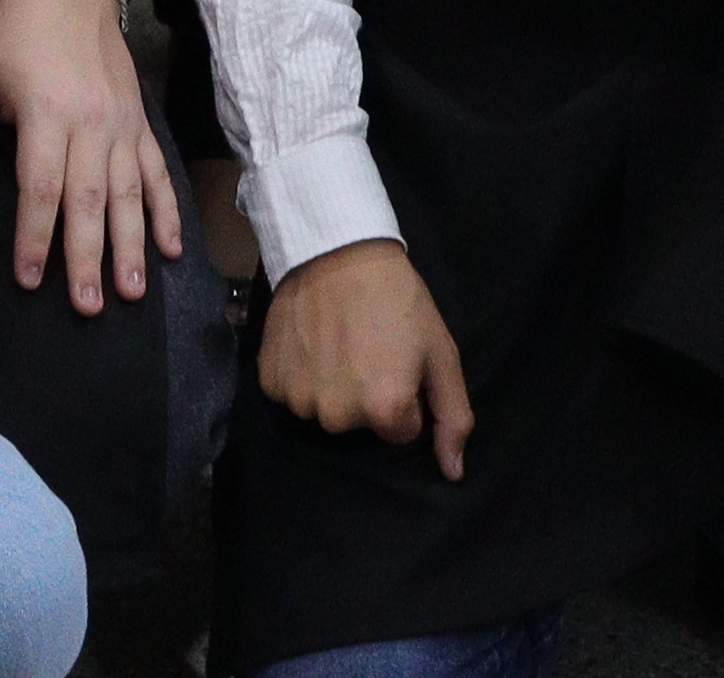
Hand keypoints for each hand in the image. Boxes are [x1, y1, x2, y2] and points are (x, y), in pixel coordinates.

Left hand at [0, 0, 179, 310]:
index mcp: (46, 114)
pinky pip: (156, 172)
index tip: (29, 278)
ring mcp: (121, 125)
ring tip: (130, 292)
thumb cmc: (14, 34)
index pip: (41, 188)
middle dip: (87, 258)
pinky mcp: (140, 122)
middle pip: (90, 201)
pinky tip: (170, 248)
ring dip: (130, 246)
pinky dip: (165, 211)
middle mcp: (90, 125)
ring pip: (128, 195)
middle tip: (87, 307)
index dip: (34, 236)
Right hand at [255, 239, 472, 477]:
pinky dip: (302, 376)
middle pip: (360, 424)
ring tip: (339, 343)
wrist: (337, 251)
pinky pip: (292, 396)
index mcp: (384, 410)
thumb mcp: (440, 353)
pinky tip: (311, 344)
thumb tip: (453, 473)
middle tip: (369, 349)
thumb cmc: (398, 300)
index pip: (402, 431)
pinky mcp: (270, 382)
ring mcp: (299, 400)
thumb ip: (453, 417)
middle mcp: (338, 417)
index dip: (405, 397)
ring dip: (334, 387)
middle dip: (369, 395)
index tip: (398, 361)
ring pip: (325, 412)